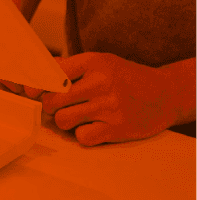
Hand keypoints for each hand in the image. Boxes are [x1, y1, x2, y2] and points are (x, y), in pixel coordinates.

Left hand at [21, 52, 173, 145]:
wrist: (165, 94)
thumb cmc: (125, 78)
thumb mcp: (101, 62)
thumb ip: (69, 67)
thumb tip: (36, 74)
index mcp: (94, 62)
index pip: (51, 74)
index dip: (38, 86)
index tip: (32, 92)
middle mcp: (101, 82)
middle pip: (52, 100)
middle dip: (51, 106)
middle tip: (61, 106)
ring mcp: (109, 106)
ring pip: (62, 120)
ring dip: (66, 121)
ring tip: (79, 115)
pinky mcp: (116, 129)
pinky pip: (81, 137)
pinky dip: (83, 135)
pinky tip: (95, 126)